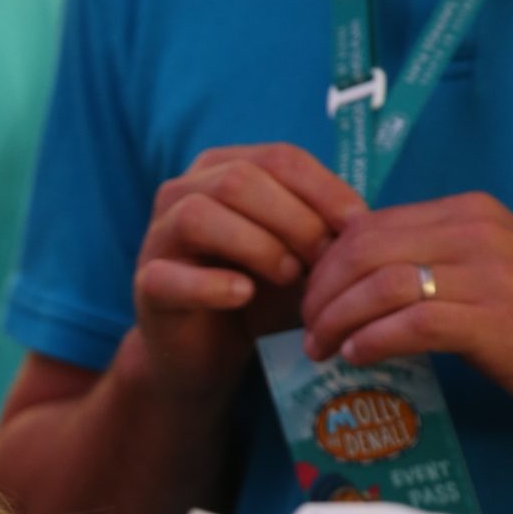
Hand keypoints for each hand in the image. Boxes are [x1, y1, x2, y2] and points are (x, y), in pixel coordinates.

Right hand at [130, 143, 365, 405]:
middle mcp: (183, 191)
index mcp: (223, 169)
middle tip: (323, 258)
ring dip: (256, 244)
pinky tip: (243, 296)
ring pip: (200, 215)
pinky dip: (211, 285)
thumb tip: (366, 222)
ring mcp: (157, 237)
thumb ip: (321, 232)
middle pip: (239, 180)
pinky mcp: (146, 285)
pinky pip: (171, 276)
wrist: (205, 355)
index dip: (322, 188)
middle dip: (292, 217)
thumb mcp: (296, 257)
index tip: (358, 224)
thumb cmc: (256, 299)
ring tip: (289, 277)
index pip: (278, 158)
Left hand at [303, 194, 512, 427]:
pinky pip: (411, 322)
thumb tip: (369, 280)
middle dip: (321, 290)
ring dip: (336, 319)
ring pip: (380, 284)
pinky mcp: (490, 322)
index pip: (373, 224)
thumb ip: (436, 261)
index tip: (312, 296)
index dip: (328, 262)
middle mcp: (473, 233)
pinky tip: (354, 356)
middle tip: (306, 327)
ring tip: (320, 348)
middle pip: (365, 248)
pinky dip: (372, 339)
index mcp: (469, 213)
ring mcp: (484, 275)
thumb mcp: (491, 269)